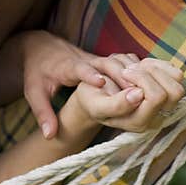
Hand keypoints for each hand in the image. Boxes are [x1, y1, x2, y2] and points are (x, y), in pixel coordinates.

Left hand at [20, 32, 143, 138]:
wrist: (42, 48)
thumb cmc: (37, 72)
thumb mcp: (34, 92)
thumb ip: (42, 113)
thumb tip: (49, 136)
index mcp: (66, 66)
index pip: (78, 68)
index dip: (89, 74)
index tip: (101, 83)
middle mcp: (84, 59)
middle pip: (105, 63)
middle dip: (120, 75)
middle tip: (136, 91)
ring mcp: (96, 58)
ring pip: (118, 61)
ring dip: (133, 74)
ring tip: (147, 91)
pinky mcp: (104, 60)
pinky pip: (123, 62)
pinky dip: (137, 70)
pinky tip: (152, 83)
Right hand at [68, 57, 185, 132]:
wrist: (94, 99)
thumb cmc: (93, 101)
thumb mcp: (96, 105)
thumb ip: (116, 105)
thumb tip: (138, 95)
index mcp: (139, 122)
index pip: (157, 97)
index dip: (141, 79)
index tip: (123, 73)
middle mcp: (157, 117)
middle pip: (174, 92)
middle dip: (151, 73)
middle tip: (129, 70)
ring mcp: (164, 105)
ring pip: (178, 81)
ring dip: (156, 68)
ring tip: (135, 67)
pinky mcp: (166, 92)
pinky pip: (175, 73)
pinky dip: (159, 64)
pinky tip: (142, 66)